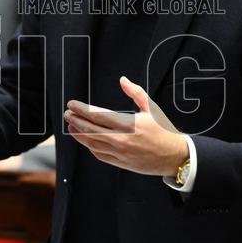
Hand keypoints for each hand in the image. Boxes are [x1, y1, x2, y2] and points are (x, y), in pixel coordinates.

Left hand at [64, 76, 188, 175]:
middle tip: (67, 113)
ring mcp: (120, 153)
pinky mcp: (121, 163)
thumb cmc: (163, 130)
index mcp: (128, 124)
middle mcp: (121, 139)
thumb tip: (122, 80)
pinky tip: (86, 140)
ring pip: (92, 143)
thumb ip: (135, 92)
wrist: (174, 155)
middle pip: (90, 129)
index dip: (82, 109)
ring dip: (79, 134)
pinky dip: (90, 147)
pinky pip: (100, 154)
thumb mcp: (152, 108)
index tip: (72, 104)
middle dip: (76, 120)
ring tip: (71, 126)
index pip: (97, 115)